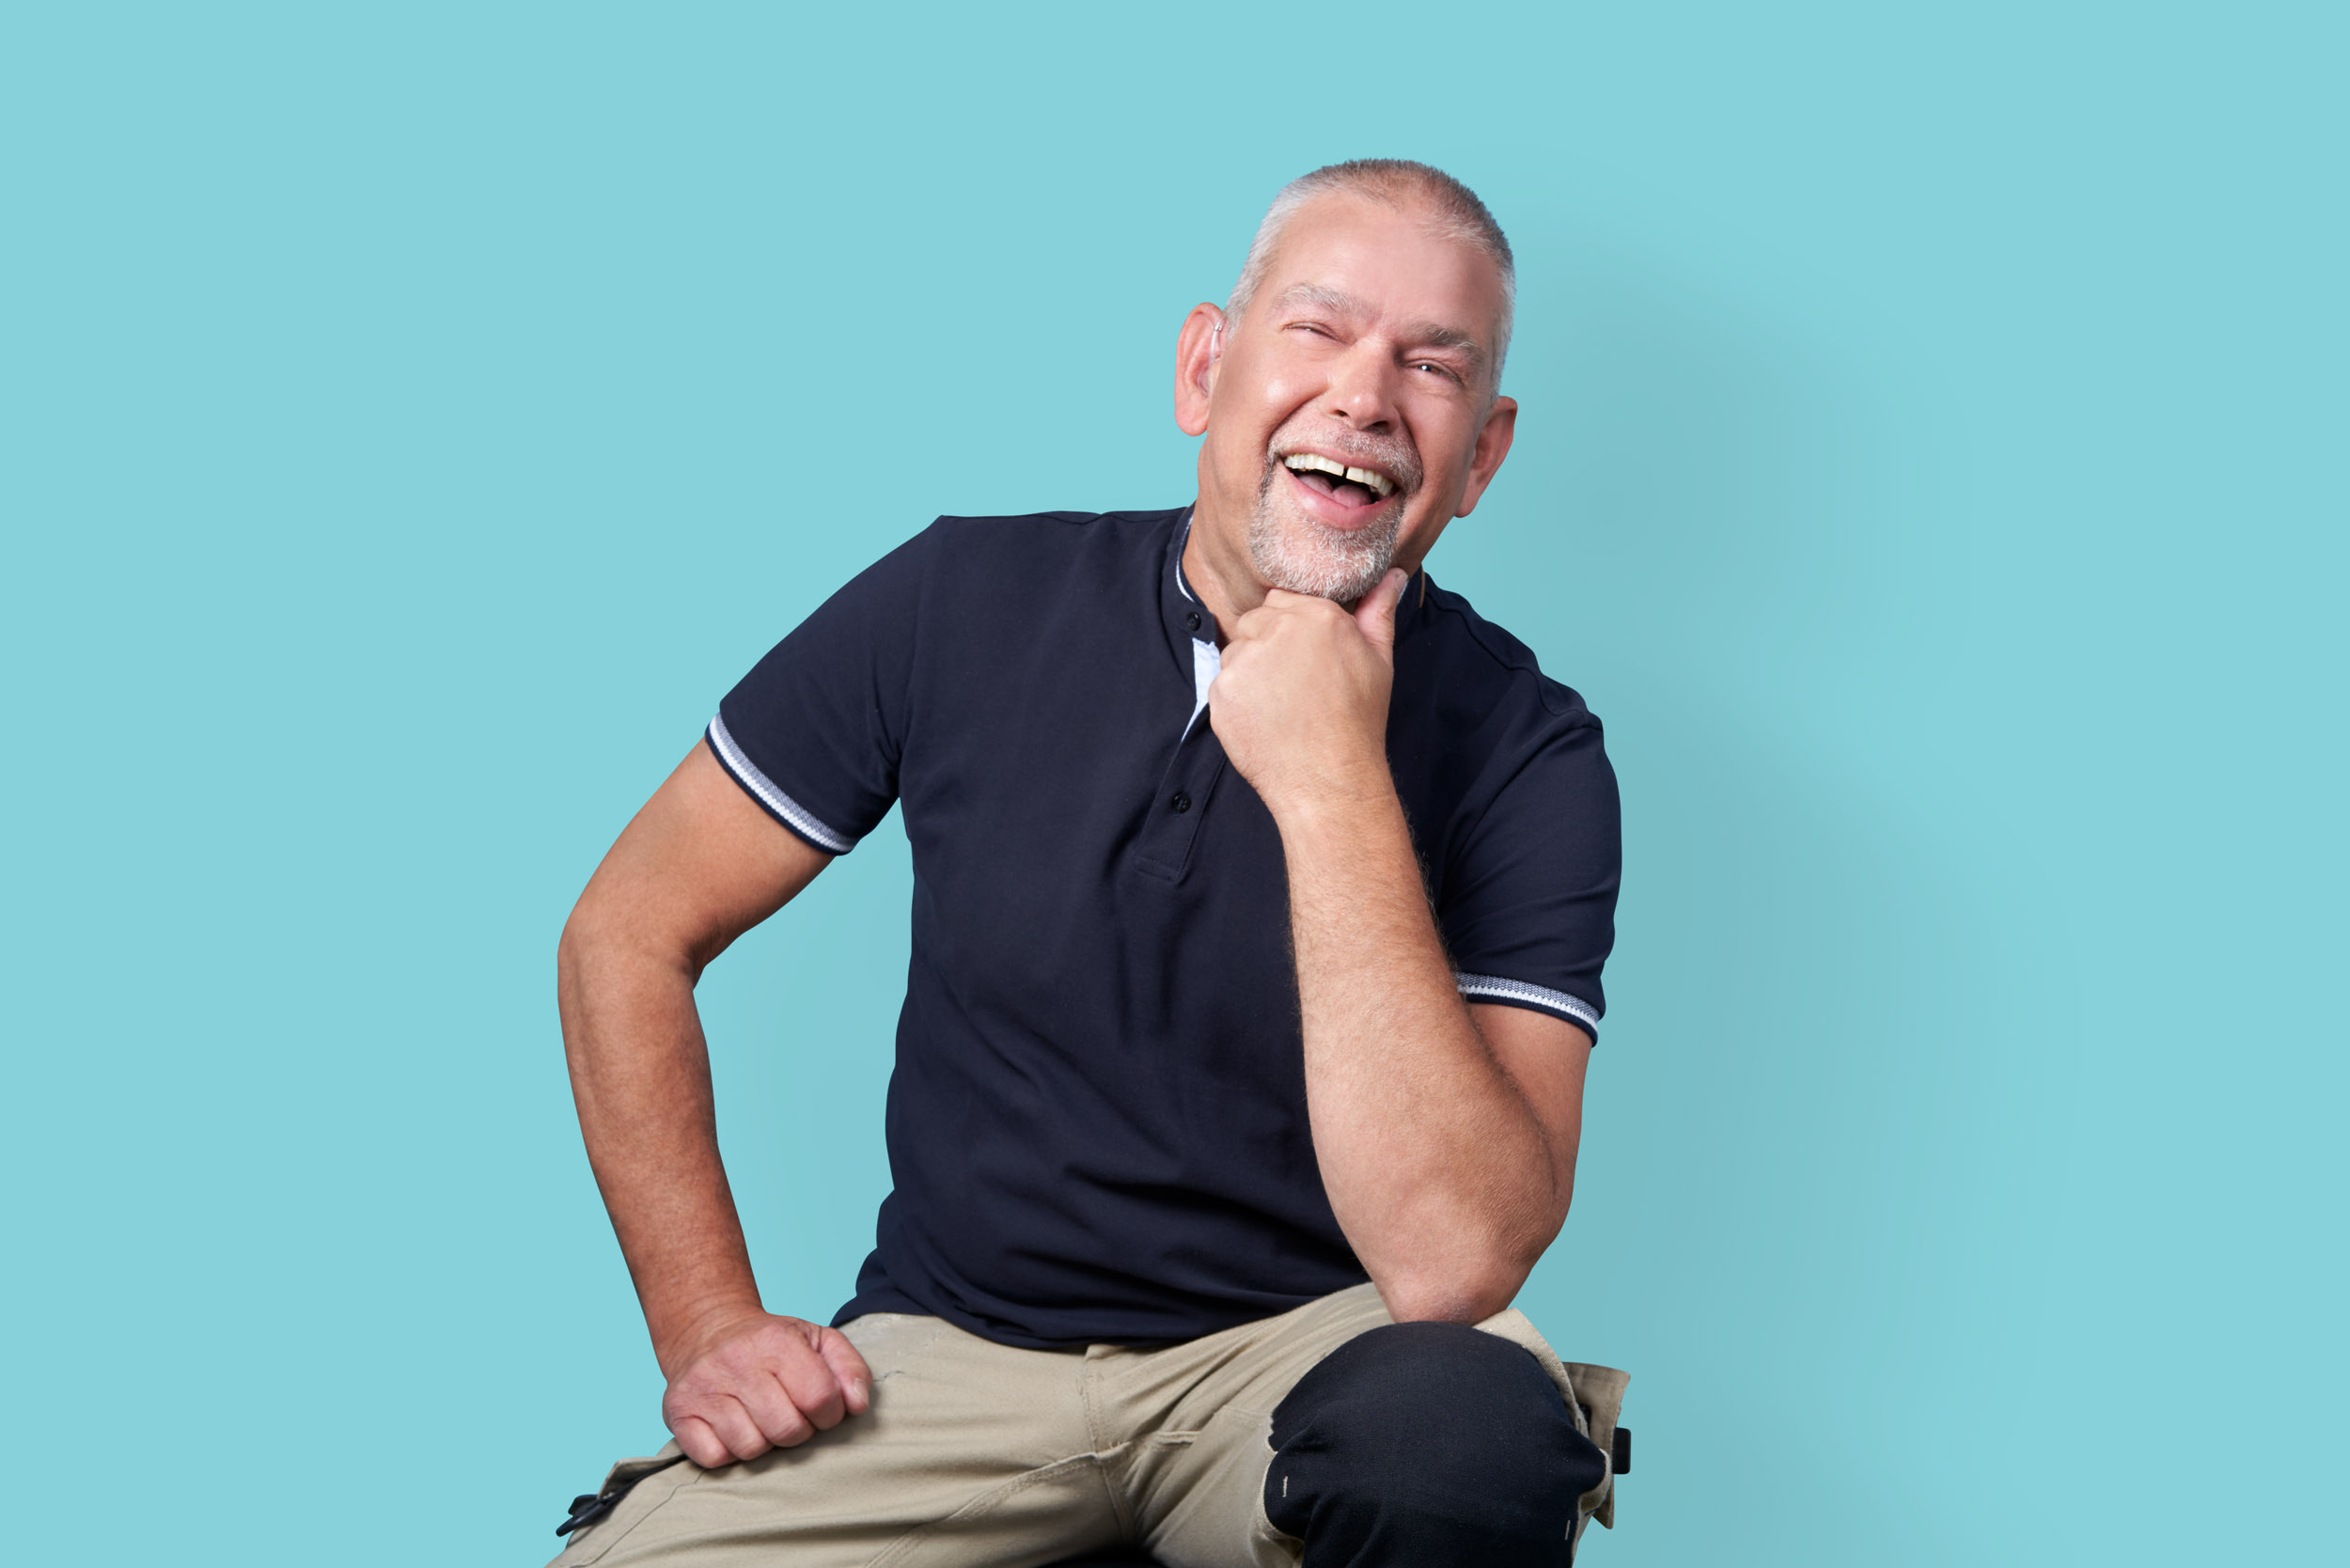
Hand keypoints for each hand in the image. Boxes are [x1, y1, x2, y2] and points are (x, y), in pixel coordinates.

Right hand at [659, 1310, 872, 1465]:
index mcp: (776, 1341)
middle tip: (790, 1414)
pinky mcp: (678, 1412)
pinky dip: (728, 1452)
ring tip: (761, 1420)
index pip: (820, 1398)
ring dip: (763, 1442)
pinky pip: (714, 1458)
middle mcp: (736, 1361)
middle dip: (798, 1431)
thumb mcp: (817, 1339)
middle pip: (787, 1430)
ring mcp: (703, 1388)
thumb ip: (850, 1367)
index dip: (829, 1413)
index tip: (821, 1408)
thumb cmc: (770, 1343)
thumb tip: (857, 1404)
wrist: (706, 1330)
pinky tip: (733, 1429)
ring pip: (751, 1448)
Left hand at [1209, 569, 1408, 818]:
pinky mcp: (1221, 692)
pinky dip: (1237, 700)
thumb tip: (1391, 575)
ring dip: (1250, 671)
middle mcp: (1276, 630)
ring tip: (1280, 705)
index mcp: (1316, 615)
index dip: (1289, 627)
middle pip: (1255, 621)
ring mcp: (1245, 661)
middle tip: (1292, 683)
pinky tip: (1264, 720)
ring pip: (1236, 652)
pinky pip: (1222, 685)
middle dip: (1267, 644)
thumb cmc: (1358, 721)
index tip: (1302, 655)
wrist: (1328, 778)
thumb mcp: (1378, 660)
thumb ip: (1378, 611)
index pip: (1282, 600)